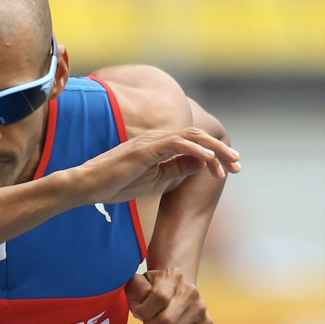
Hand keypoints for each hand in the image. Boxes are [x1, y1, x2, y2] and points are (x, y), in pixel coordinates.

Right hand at [78, 127, 240, 203]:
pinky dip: (196, 150)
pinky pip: (177, 144)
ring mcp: (150, 142)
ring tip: (230, 163)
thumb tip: (203, 162)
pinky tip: (210, 159)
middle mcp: (156, 139)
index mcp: (158, 146)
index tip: (229, 171)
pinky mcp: (145, 149)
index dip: (215, 155)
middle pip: (197, 137)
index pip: (193, 144)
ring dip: (215, 150)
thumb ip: (176, 169)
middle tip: (238, 166)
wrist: (86, 186)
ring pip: (191, 137)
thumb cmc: (113, 184)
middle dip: (221, 150)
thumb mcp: (153, 179)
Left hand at [124, 267, 212, 323]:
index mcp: (173, 275)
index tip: (139, 311)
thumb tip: (145, 298)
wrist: (173, 289)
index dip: (144, 310)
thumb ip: (136, 287)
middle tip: (148, 321)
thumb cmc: (149, 288)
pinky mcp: (206, 323)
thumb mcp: (137, 282)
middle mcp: (191, 290)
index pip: (160, 297)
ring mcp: (201, 307)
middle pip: (166, 320)